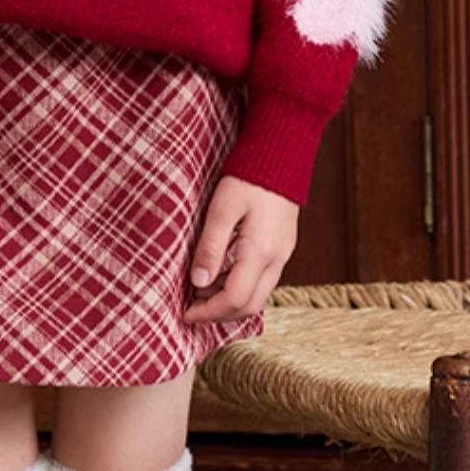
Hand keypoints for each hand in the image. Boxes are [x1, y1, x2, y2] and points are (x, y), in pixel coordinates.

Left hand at [183, 174, 298, 324]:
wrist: (281, 155)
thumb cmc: (249, 177)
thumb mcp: (222, 210)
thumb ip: (210, 247)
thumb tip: (198, 281)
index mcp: (261, 251)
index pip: (235, 299)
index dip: (209, 312)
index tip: (186, 313)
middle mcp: (277, 259)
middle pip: (250, 306)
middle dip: (219, 315)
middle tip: (192, 310)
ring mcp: (283, 255)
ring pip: (258, 296)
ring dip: (229, 303)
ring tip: (200, 293)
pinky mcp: (282, 249)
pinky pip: (263, 282)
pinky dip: (240, 288)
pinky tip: (220, 277)